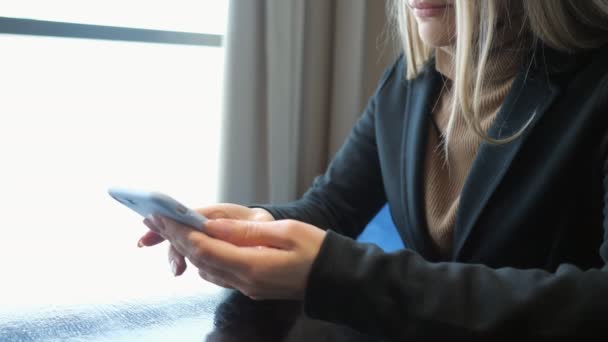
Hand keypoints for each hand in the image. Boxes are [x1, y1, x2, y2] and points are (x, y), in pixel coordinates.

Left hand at [146, 216, 325, 299]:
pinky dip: (204, 260)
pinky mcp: (253, 287)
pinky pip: (220, 275)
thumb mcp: (285, 231)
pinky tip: (200, 248)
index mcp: (253, 265)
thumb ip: (245, 231)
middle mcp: (246, 281)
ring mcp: (248, 287)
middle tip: (155, 222)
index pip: (206, 248)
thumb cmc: (317, 250)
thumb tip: (212, 225)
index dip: (181, 232)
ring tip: (172, 231)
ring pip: (207, 269)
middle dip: (176, 240)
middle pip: (201, 260)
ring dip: (187, 251)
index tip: (163, 217)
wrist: (335, 278)